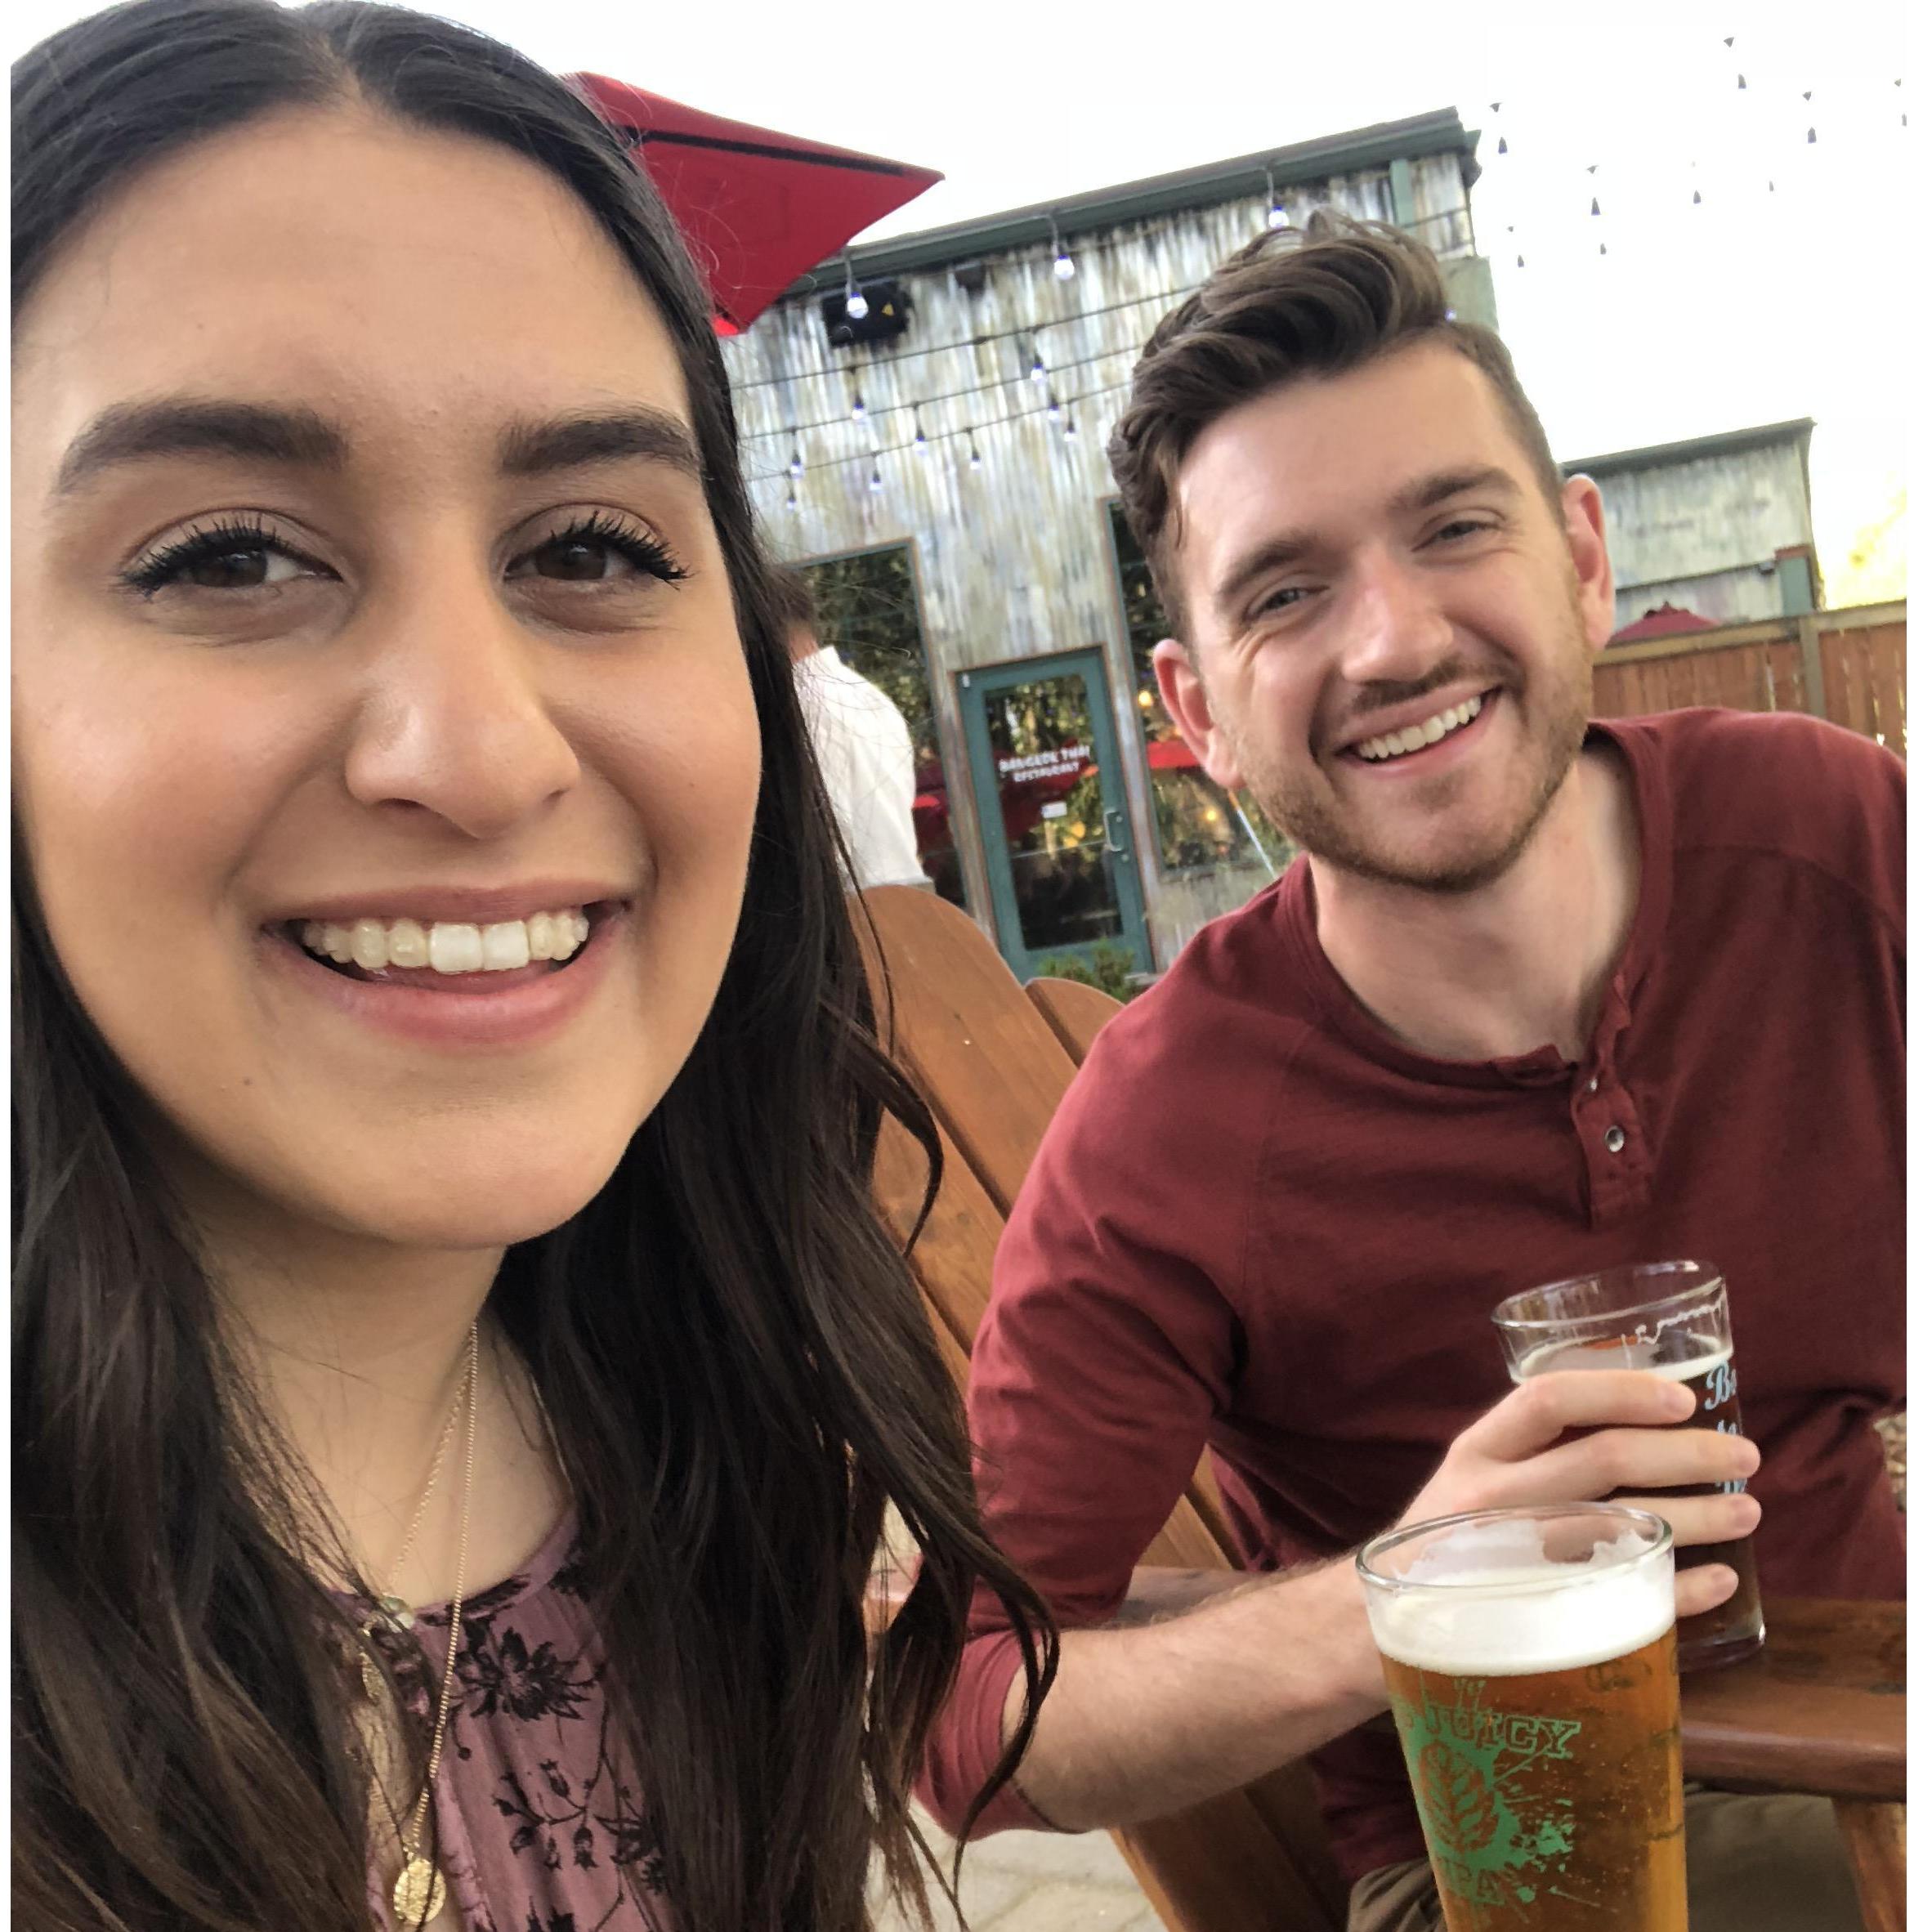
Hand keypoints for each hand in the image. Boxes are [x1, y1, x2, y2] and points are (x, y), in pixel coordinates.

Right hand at [1400, 1371, 1761, 1623]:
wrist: (1387, 1630)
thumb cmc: (1451, 1539)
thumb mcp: (1471, 1475)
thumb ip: (1531, 1444)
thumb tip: (1631, 1398)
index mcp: (1477, 1453)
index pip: (1550, 1399)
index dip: (1621, 1392)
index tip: (1683, 1398)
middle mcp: (1495, 1502)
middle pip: (1604, 1460)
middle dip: (1687, 1453)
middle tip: (1745, 1456)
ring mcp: (1520, 1564)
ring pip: (1625, 1528)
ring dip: (1700, 1516)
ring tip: (1749, 1512)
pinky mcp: (1542, 1622)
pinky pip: (1628, 1601)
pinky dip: (1683, 1591)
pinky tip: (1722, 1581)